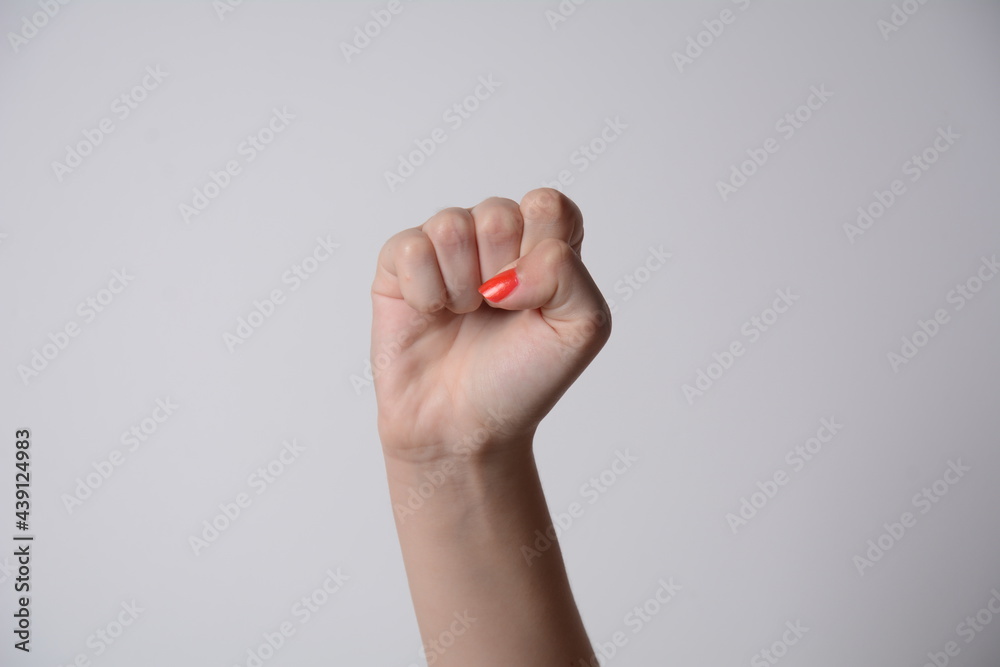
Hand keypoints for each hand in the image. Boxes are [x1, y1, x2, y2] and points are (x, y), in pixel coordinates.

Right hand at [370, 188, 611, 462]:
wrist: (465, 426)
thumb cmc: (522, 378)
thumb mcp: (581, 330)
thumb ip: (570, 275)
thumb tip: (511, 268)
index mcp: (543, 244)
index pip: (547, 205)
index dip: (541, 251)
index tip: (536, 299)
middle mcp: (495, 239)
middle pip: (498, 214)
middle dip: (499, 273)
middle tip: (496, 311)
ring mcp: (445, 249)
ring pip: (451, 225)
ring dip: (461, 286)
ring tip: (464, 315)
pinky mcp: (399, 265)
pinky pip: (410, 248)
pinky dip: (425, 292)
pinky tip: (432, 315)